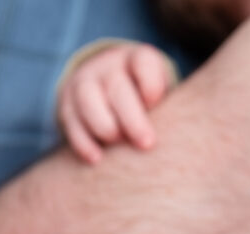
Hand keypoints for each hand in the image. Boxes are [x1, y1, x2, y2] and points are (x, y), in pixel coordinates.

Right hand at [59, 43, 171, 162]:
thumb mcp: (164, 96)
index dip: (151, 85)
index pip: (144, 64)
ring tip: (117, 144)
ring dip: (104, 126)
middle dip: (132, 118)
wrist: (109, 93)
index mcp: (138, 59)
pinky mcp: (67, 102)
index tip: (156, 105)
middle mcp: (109, 66)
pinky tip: (96, 158)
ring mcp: (85, 82)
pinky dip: (82, 141)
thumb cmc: (148, 102)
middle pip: (118, 87)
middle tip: (146, 144)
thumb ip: (169, 110)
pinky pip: (71, 120)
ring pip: (88, 100)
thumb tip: (182, 141)